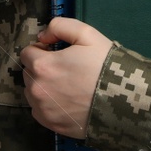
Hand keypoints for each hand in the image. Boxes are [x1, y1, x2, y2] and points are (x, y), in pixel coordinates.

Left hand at [19, 17, 111, 139]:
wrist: (123, 100)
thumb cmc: (105, 65)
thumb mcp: (87, 34)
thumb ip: (59, 26)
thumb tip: (42, 36)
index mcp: (42, 66)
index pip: (26, 53)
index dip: (41, 50)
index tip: (56, 53)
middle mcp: (37, 89)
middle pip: (28, 73)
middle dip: (41, 68)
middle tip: (64, 69)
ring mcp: (43, 109)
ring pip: (32, 93)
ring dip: (43, 86)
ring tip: (67, 86)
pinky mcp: (50, 124)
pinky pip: (39, 110)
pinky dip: (47, 104)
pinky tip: (66, 101)